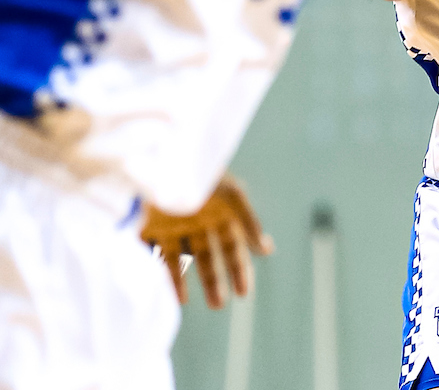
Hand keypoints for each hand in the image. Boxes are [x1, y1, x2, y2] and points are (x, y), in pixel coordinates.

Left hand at [140, 173, 274, 308]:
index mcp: (218, 211)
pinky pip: (154, 255)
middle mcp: (196, 221)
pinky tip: (170, 291)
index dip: (239, 268)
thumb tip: (267, 249)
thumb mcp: (232, 195)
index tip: (244, 292)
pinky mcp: (148, 226)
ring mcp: (172, 225)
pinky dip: (161, 274)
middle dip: (214, 280)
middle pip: (207, 256)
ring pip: (180, 260)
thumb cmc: (203, 174)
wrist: (163, 157)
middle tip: (218, 304)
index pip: (232, 245)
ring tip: (189, 302)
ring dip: (185, 282)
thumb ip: (248, 221)